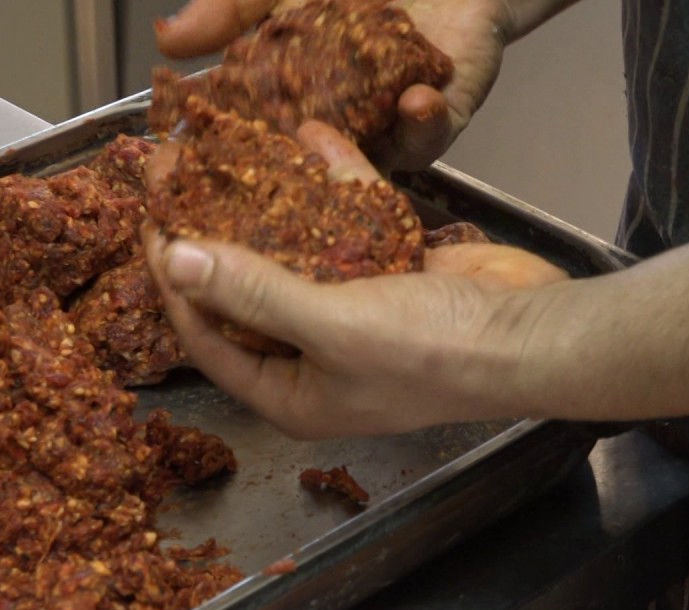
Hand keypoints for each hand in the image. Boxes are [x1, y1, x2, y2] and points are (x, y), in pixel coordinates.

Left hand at [144, 122, 567, 437]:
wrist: (538, 332)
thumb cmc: (434, 354)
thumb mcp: (332, 326)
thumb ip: (252, 292)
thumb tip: (173, 262)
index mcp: (287, 391)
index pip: (205, 334)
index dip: (172, 281)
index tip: (151, 222)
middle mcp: (310, 355)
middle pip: (241, 288)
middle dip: (212, 231)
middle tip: (180, 175)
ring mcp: (350, 311)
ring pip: (291, 250)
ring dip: (267, 202)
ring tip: (231, 148)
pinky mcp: (386, 270)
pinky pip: (344, 224)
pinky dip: (333, 185)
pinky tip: (312, 139)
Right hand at [154, 0, 511, 169]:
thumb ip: (227, 13)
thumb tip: (165, 40)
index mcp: (289, 103)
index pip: (248, 136)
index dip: (220, 148)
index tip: (194, 154)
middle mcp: (333, 127)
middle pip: (300, 169)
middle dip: (279, 170)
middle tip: (262, 165)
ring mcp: (382, 131)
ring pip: (362, 166)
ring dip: (348, 155)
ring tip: (336, 133)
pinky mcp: (435, 124)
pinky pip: (427, 140)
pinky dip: (419, 124)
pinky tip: (414, 100)